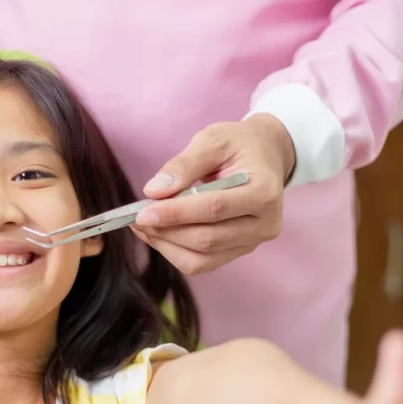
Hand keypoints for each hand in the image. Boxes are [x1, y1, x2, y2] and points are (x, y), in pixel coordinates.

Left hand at [130, 113, 294, 274]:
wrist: (265, 157)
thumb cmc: (239, 145)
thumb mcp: (213, 140)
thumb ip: (183, 165)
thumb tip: (153, 192)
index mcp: (264, 191)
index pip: (214, 209)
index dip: (175, 213)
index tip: (142, 212)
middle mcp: (265, 223)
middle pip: (208, 239)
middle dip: (167, 231)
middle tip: (137, 218)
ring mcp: (254, 242)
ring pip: (202, 259)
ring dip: (167, 245)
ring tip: (143, 226)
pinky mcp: (240, 251)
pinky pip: (202, 263)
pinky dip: (175, 251)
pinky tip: (158, 233)